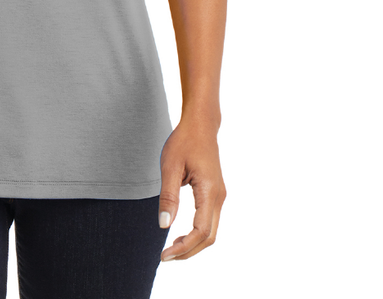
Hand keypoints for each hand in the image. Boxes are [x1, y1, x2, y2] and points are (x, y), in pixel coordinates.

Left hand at [157, 119, 225, 261]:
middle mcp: (219, 197)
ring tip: (171, 249)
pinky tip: (181, 235)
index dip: (184, 247)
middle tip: (166, 256)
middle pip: (209, 237)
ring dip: (193, 244)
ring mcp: (219, 196)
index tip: (165, 254)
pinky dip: (197, 234)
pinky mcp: (215, 193)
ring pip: (210, 231)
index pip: (201, 231)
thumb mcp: (170, 166)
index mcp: (209, 191)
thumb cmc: (184, 141)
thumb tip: (163, 225)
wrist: (201, 124)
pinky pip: (209, 221)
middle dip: (188, 251)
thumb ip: (168, 196)